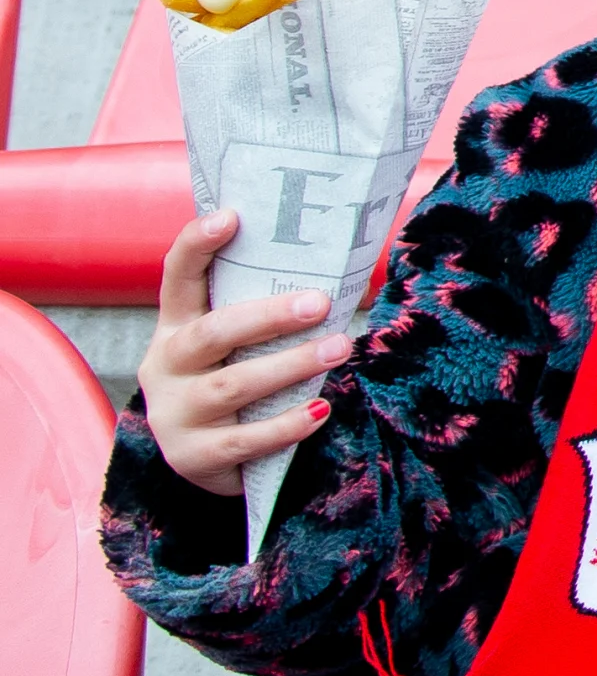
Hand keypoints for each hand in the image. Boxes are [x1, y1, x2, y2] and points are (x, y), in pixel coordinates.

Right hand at [142, 213, 343, 495]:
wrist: (208, 459)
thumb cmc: (237, 377)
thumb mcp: (241, 343)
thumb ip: (270, 311)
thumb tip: (352, 272)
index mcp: (177, 326)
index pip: (178, 277)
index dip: (197, 245)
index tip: (231, 216)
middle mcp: (166, 365)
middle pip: (212, 332)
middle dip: (267, 316)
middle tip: (320, 303)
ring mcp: (175, 412)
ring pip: (232, 385)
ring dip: (291, 366)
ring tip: (340, 348)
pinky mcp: (194, 455)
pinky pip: (244, 440)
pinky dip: (286, 425)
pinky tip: (320, 410)